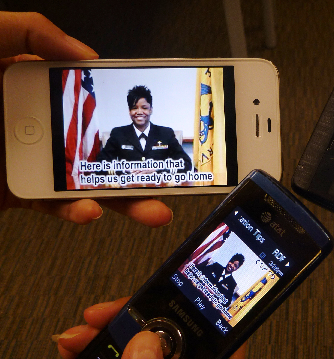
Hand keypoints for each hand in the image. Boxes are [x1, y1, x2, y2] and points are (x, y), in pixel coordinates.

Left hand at [0, 12, 171, 226]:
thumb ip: (28, 30)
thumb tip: (85, 53)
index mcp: (37, 84)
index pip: (94, 96)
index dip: (128, 107)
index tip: (157, 119)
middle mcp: (41, 122)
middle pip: (103, 145)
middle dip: (142, 165)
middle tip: (174, 177)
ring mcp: (31, 160)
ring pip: (87, 182)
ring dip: (123, 198)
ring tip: (151, 208)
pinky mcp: (17, 192)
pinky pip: (52, 204)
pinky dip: (72, 211)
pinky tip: (85, 211)